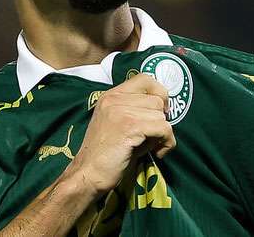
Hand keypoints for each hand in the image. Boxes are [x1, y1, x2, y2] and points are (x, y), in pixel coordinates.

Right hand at [61, 73, 176, 195]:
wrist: (87, 175)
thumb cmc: (105, 156)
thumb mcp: (118, 124)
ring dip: (163, 134)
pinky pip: (163, 128)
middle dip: (160, 120)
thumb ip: (137, 112)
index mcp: (111, 96)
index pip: (145, 78)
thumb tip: (166, 112)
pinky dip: (166, 142)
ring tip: (151, 147)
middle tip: (152, 138)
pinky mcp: (129, 126)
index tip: (159, 114)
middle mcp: (114, 98)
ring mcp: (121, 111)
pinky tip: (157, 154)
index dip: (159, 94)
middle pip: (157, 99)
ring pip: (161, 115)